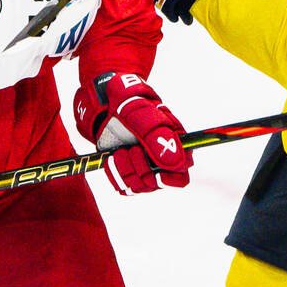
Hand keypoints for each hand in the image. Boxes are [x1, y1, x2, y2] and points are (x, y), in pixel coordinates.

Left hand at [73, 71, 191, 194]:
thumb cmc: (128, 101)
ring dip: (126, 173)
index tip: (156, 175)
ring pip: (140, 187)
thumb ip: (158, 138)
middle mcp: (160, 158)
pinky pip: (124, 186)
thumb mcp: (143, 115)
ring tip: (118, 153)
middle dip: (141, 171)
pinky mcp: (126, 168)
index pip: (181, 174)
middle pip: (157, 183)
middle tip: (130, 150)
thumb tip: (176, 162)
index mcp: (173, 144)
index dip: (169, 179)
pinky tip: (111, 159)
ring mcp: (143, 165)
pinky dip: (116, 176)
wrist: (105, 99)